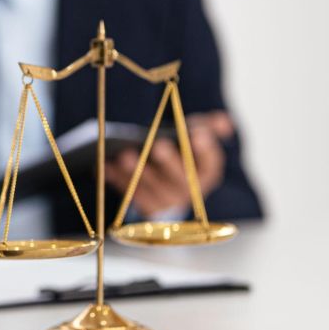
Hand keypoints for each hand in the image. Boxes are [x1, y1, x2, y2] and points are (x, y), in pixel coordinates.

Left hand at [104, 111, 233, 217]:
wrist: (167, 180)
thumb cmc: (182, 152)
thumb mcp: (196, 136)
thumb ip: (208, 126)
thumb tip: (222, 123)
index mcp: (206, 172)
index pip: (210, 162)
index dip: (205, 149)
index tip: (198, 133)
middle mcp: (189, 191)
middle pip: (180, 179)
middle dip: (169, 162)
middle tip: (158, 146)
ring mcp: (166, 201)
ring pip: (151, 188)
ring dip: (137, 172)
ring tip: (125, 155)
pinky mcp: (144, 206)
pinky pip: (128, 194)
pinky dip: (116, 179)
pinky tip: (106, 165)